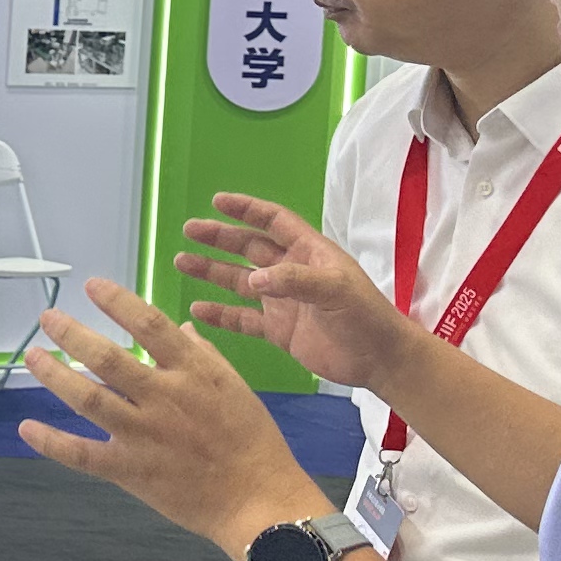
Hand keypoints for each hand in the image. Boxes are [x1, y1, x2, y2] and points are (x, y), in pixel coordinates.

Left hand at [15, 278, 334, 559]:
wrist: (259, 500)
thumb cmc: (253, 440)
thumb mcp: (236, 386)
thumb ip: (204, 354)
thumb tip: (180, 328)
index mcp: (193, 371)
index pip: (149, 323)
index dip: (117, 301)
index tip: (91, 285)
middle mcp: (165, 397)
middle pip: (108, 358)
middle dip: (72, 334)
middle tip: (48, 319)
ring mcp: (145, 434)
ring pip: (89, 399)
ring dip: (55, 376)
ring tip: (33, 357)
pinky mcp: (131, 471)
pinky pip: (83, 455)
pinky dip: (51, 442)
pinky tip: (27, 427)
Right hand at [173, 196, 424, 395]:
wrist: (378, 359)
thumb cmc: (365, 316)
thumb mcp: (336, 289)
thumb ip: (295, 281)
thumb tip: (254, 279)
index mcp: (309, 253)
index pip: (274, 222)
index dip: (247, 209)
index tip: (218, 201)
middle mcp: (292, 272)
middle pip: (248, 248)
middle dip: (219, 238)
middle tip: (189, 231)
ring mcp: (283, 302)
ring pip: (239, 281)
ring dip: (211, 271)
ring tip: (182, 262)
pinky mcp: (279, 330)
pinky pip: (243, 319)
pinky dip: (221, 314)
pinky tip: (198, 309)